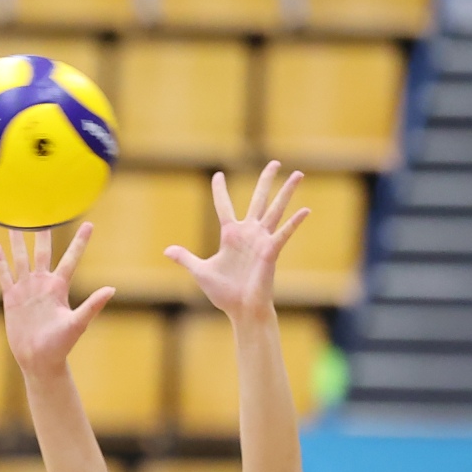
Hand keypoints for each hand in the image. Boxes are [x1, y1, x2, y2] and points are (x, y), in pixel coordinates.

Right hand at [0, 223, 112, 374]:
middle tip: (44, 210)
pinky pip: (5, 275)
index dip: (80, 241)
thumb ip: (92, 306)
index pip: (71, 258)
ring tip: (15, 222)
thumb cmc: (61, 345)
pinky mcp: (12, 298)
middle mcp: (43, 284)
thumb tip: (111, 289)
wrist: (38, 359)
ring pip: (21, 258)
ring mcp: (26, 289)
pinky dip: (1, 261)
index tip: (89, 223)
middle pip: (43, 251)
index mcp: (59, 287)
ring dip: (18, 241)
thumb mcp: (77, 324)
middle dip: (43, 232)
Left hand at [165, 161, 308, 322]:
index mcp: (230, 235)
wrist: (241, 309)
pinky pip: (284, 233)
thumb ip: (185, 258)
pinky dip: (294, 223)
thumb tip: (167, 250)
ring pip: (275, 210)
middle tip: (274, 162)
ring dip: (286, 192)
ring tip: (298, 173)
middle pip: (258, 199)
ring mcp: (262, 240)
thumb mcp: (200, 271)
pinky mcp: (271, 251)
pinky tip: (305, 210)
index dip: (219, 190)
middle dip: (266, 180)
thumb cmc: (224, 293)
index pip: (224, 206)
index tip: (218, 174)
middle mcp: (248, 233)